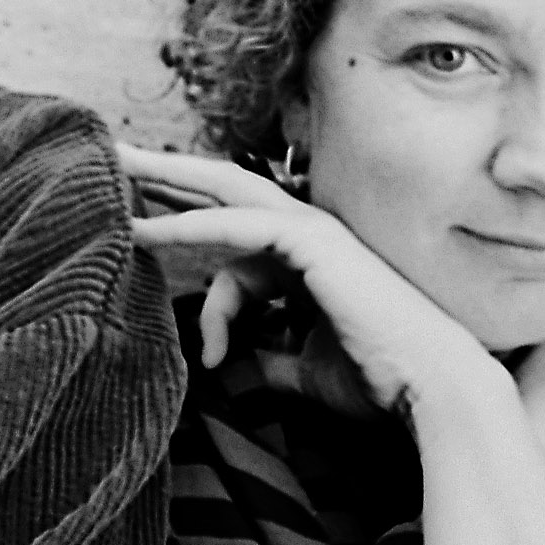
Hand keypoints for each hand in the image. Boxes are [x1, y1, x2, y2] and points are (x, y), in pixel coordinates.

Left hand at [120, 145, 488, 413]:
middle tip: (116, 157)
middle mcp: (309, 236)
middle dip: (171, 173)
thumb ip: (271, 361)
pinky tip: (147, 230)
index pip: (236, 248)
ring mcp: (313, 231)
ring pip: (226, 191)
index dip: (202, 287)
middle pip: (226, 190)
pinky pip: (238, 225)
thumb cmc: (377, 381)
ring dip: (167, 178)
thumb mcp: (305, 373)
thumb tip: (238, 369)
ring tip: (115, 169)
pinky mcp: (312, 240)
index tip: (188, 329)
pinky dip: (191, 225)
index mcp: (309, 260)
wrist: (429, 387)